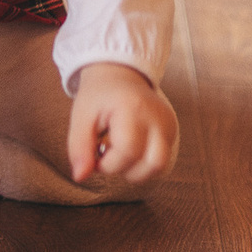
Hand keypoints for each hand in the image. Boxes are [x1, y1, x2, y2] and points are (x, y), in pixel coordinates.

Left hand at [67, 61, 178, 184]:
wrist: (119, 74)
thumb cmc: (99, 96)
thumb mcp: (81, 117)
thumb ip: (79, 148)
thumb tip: (80, 177)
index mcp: (133, 108)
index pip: (128, 152)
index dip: (109, 163)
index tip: (96, 153)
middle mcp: (158, 117)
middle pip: (152, 165)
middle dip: (125, 170)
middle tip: (109, 152)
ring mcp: (169, 124)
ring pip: (160, 167)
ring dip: (136, 170)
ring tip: (120, 151)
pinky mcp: (173, 131)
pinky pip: (162, 160)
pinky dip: (143, 163)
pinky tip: (131, 148)